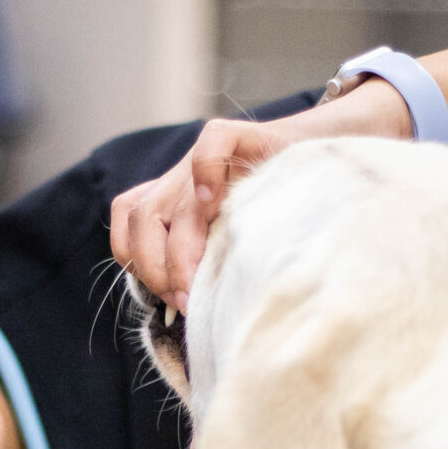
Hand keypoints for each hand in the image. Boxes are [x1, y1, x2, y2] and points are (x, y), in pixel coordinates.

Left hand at [110, 118, 294, 314]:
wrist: (320, 169)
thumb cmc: (275, 217)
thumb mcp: (232, 245)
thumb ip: (204, 268)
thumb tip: (183, 311)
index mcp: (172, 201)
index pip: (127, 227)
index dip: (139, 266)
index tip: (170, 301)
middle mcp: (181, 179)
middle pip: (139, 218)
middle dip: (153, 269)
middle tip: (184, 304)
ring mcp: (206, 158)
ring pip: (165, 197)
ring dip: (176, 250)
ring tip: (194, 285)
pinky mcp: (241, 136)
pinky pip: (212, 142)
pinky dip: (206, 169)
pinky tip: (216, 200)